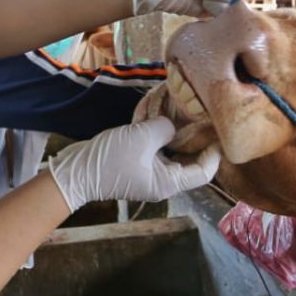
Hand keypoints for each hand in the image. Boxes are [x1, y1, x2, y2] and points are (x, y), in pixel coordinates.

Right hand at [49, 117, 219, 212]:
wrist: (75, 171)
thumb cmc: (111, 160)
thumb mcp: (142, 138)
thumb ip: (165, 127)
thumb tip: (171, 125)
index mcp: (169, 183)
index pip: (204, 172)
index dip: (215, 153)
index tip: (219, 131)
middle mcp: (163, 181)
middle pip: (191, 162)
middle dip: (198, 140)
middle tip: (205, 117)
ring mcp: (149, 172)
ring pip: (173, 154)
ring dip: (178, 135)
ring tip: (186, 113)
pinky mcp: (136, 163)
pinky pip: (156, 150)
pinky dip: (160, 135)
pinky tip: (161, 117)